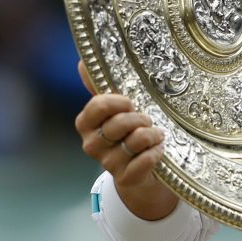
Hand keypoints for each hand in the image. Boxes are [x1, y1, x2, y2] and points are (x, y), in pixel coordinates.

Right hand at [74, 61, 177, 219]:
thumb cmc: (129, 131)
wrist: (142, 169)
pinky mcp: (125, 179)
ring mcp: (107, 164)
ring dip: (152, 135)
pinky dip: (155, 153)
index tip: (131, 103)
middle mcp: (91, 144)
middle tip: (148, 120)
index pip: (98, 105)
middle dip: (140, 119)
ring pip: (134, 142)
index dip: (120, 102)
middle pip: (119, 124)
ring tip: (157, 134)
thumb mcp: (117, 108)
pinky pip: (143, 162)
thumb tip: (83, 61)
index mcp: (86, 123)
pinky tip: (158, 150)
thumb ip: (102, 85)